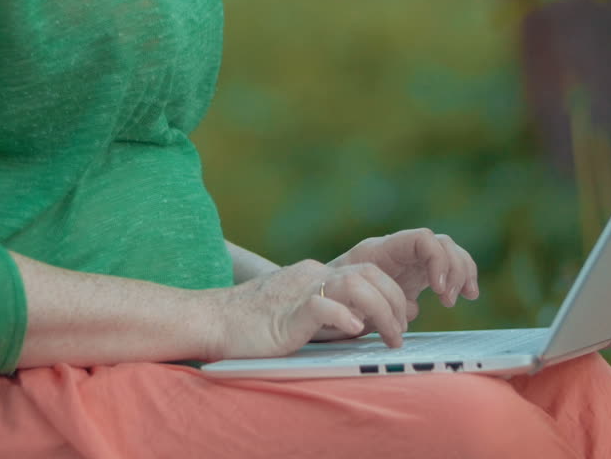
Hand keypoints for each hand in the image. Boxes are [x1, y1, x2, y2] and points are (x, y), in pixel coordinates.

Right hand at [208, 259, 408, 359]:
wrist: (210, 320)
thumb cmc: (250, 325)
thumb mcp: (297, 314)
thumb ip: (324, 314)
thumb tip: (360, 324)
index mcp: (314, 275)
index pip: (366, 272)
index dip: (391, 294)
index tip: (400, 321)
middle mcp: (311, 276)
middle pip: (369, 272)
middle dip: (394, 302)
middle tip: (400, 334)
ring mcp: (299, 291)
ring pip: (355, 283)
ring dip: (382, 311)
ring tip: (390, 338)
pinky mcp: (287, 313)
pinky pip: (322, 306)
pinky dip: (344, 317)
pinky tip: (354, 331)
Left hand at [329, 228, 478, 320]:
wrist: (322, 300)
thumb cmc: (328, 299)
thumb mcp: (346, 297)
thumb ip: (374, 300)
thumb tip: (410, 310)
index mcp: (381, 250)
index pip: (422, 239)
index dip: (438, 260)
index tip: (439, 290)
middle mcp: (400, 252)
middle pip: (442, 244)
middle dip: (454, 270)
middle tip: (448, 299)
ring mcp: (410, 263)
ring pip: (450, 254)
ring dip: (462, 274)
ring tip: (457, 299)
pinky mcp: (417, 278)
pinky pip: (448, 270)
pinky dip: (462, 279)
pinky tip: (469, 295)